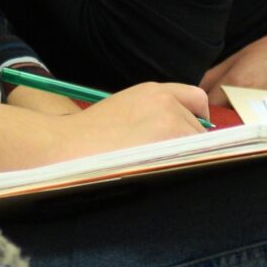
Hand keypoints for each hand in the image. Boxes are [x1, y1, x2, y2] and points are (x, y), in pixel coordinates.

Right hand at [52, 82, 211, 156]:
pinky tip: (160, 175)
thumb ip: (154, 112)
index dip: (195, 118)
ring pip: (199, 148)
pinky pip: (195, 163)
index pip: (196, 99)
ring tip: (154, 168)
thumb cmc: (89, 137)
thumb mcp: (124, 107)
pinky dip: (183, 170)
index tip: (188, 134)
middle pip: (199, 128)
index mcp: (155, 92)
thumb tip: (180, 135)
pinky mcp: (174, 151)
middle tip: (163, 159)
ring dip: (185, 159)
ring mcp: (174, 127)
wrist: (66, 149)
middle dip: (188, 143)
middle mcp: (169, 105)